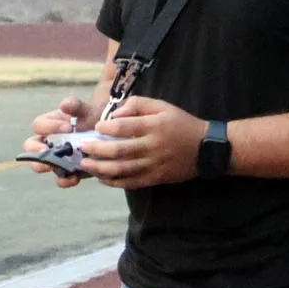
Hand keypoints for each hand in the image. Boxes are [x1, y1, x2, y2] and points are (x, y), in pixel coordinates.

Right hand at [23, 96, 99, 187]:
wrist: (106, 134)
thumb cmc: (90, 118)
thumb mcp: (85, 110)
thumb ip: (75, 105)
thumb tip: (64, 105)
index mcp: (48, 125)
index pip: (39, 125)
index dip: (50, 127)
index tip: (68, 128)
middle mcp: (46, 142)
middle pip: (30, 148)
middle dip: (36, 150)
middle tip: (47, 150)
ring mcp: (54, 158)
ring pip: (40, 166)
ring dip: (48, 167)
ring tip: (61, 166)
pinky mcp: (65, 171)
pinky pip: (59, 179)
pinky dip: (65, 180)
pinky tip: (76, 177)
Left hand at [83, 96, 209, 188]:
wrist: (206, 148)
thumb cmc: (181, 123)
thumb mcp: (163, 106)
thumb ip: (138, 104)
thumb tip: (115, 114)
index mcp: (155, 126)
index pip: (125, 127)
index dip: (108, 127)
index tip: (97, 127)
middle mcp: (153, 147)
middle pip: (120, 151)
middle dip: (97, 150)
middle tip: (82, 148)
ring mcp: (154, 165)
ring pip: (122, 170)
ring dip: (101, 168)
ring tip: (85, 164)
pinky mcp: (156, 178)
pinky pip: (131, 182)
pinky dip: (114, 182)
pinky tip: (102, 178)